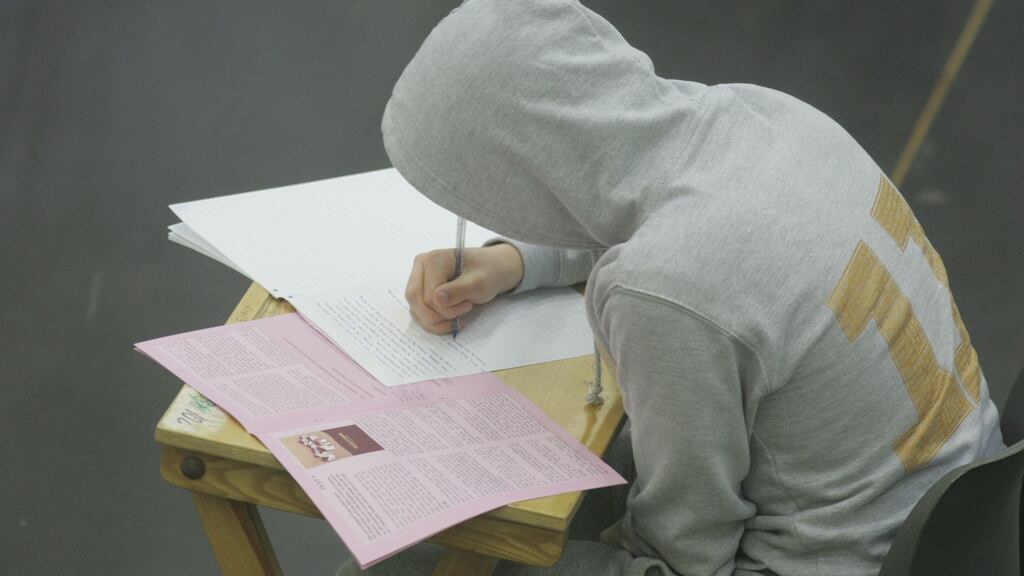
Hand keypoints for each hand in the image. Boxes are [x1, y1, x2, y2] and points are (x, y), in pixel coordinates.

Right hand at [405, 243, 523, 334]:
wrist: (491, 270)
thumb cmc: (487, 272)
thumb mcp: (479, 282)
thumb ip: (459, 290)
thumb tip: (436, 299)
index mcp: (433, 260)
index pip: (429, 294)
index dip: (447, 308)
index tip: (468, 306)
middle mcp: (421, 267)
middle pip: (415, 300)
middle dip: (437, 316)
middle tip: (459, 317)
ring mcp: (419, 280)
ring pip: (415, 309)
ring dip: (436, 322)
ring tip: (457, 319)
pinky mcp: (421, 293)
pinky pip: (419, 313)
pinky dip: (434, 323)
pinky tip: (450, 322)